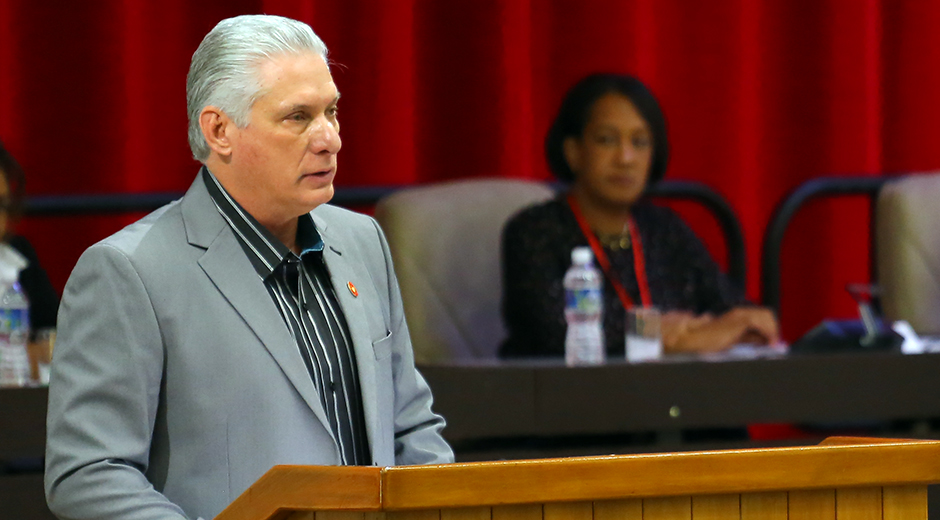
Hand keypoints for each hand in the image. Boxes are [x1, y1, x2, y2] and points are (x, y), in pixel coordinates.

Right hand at [661, 306, 779, 353]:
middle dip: (773, 327)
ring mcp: (739, 314)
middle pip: (766, 313)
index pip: (760, 318)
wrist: (693, 337)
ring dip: (773, 329)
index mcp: (737, 317)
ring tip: (773, 344)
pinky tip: (769, 343)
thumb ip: (745, 339)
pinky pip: (761, 323)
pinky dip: (769, 332)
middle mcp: (739, 312)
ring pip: (766, 315)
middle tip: (774, 344)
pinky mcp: (739, 320)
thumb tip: (762, 342)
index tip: (773, 343)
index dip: (769, 329)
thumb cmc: (706, 340)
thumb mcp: (730, 340)